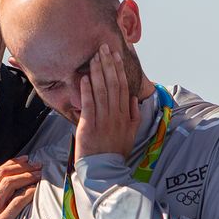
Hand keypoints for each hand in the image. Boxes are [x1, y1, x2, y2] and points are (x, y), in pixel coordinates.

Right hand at [0, 156, 41, 218]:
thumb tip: (10, 188)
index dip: (12, 164)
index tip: (26, 160)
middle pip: (2, 176)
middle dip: (21, 167)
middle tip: (37, 165)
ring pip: (7, 186)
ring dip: (25, 177)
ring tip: (38, 175)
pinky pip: (14, 205)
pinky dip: (26, 195)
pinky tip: (35, 191)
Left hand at [75, 44, 140, 162]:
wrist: (105, 171)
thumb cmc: (116, 153)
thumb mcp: (131, 134)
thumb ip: (133, 116)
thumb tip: (132, 99)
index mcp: (125, 115)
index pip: (123, 86)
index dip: (119, 69)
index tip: (116, 54)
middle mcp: (116, 115)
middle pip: (113, 84)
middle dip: (108, 64)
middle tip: (103, 47)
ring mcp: (103, 121)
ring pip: (101, 92)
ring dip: (97, 73)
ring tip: (94, 57)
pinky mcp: (89, 127)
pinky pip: (89, 105)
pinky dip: (87, 91)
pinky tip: (84, 78)